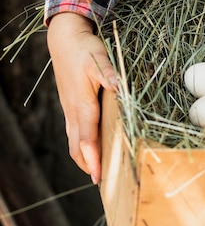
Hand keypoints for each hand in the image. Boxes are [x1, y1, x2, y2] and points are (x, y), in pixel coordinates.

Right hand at [47, 13, 117, 183]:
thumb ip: (109, 75)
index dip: (93, 159)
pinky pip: (76, 133)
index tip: (99, 177)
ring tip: (100, 173)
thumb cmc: (84, 49)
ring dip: (86, 158)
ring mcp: (70, 111)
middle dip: (89, 166)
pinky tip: (95, 150)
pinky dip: (84, 147)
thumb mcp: (99, 59)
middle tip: (104, 184)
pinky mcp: (72, 108)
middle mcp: (74, 112)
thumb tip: (119, 87)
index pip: (86, 139)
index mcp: (82, 105)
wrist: (64, 41)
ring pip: (75, 142)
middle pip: (78, 147)